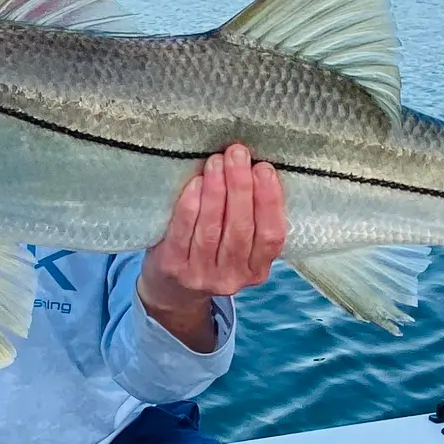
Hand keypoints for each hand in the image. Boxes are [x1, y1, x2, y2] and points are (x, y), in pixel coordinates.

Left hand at [138, 143, 286, 349]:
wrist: (171, 289)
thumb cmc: (211, 252)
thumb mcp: (240, 246)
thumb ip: (251, 217)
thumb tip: (254, 166)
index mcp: (257, 270)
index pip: (271, 235)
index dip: (269, 201)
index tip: (264, 168)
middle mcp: (232, 277)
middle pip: (241, 227)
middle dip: (241, 185)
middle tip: (238, 153)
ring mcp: (201, 275)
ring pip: (213, 227)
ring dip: (217, 189)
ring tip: (217, 161)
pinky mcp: (173, 267)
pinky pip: (183, 231)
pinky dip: (191, 204)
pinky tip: (196, 182)